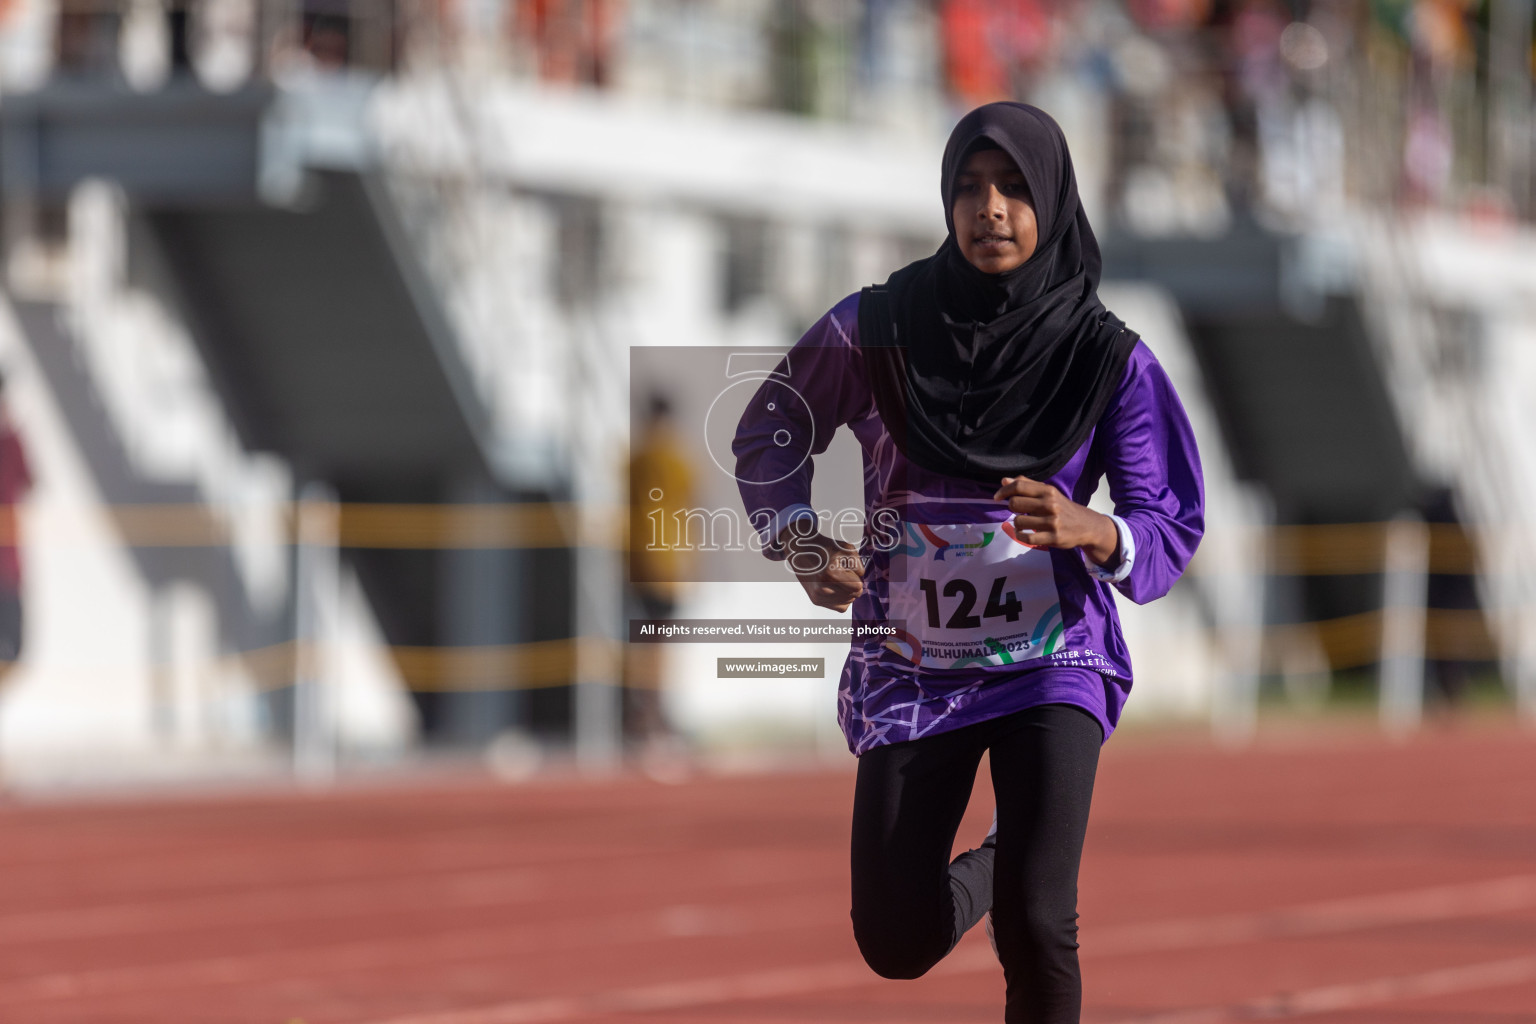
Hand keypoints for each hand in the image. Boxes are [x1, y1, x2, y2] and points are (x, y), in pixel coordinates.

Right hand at [779, 528, 864, 612]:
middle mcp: (823, 588)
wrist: (801, 551)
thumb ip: (859, 567)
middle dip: (851, 585)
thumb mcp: (846, 549)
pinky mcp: (816, 600)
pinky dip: (841, 599)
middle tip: (840, 573)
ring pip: (848, 602)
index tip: (847, 570)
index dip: (856, 577)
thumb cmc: (824, 548)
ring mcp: (818, 596)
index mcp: (831, 574)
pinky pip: (840, 607)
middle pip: (854, 595)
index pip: (858, 587)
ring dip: (846, 592)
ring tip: (835, 579)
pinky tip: (835, 587)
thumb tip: (859, 584)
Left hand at [992, 476, 1119, 568]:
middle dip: (1012, 508)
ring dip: (1017, 524)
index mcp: (1048, 491)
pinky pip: (1026, 537)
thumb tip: (1004, 480)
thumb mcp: (1049, 493)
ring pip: (1019, 522)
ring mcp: (1052, 522)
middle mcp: (1050, 504)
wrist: (1086, 526)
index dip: (1004, 491)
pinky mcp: (1053, 538)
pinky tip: (1024, 534)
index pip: (1019, 486)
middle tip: (1020, 511)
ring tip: (1025, 524)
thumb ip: (1027, 485)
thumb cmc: (1062, 508)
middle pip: (1015, 503)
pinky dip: (1021, 536)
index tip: (997, 497)